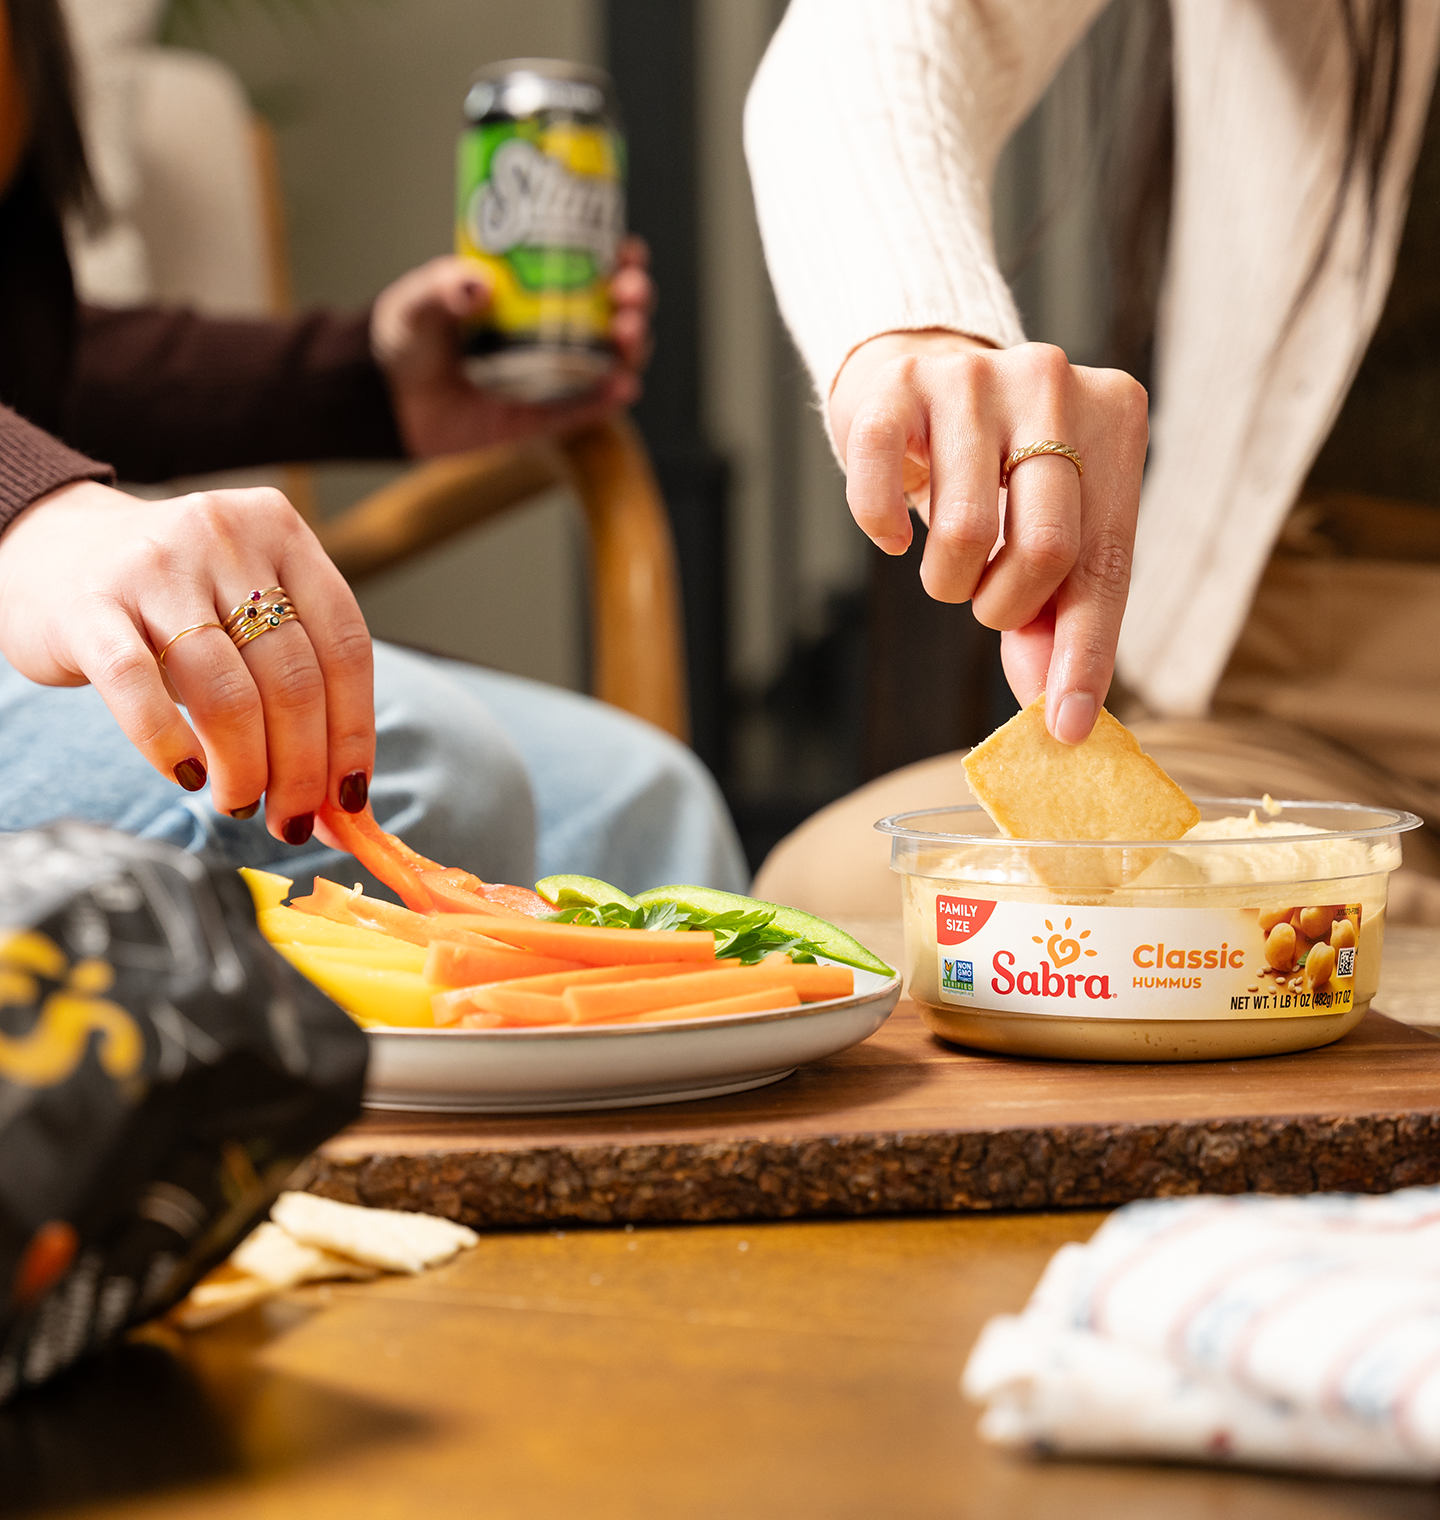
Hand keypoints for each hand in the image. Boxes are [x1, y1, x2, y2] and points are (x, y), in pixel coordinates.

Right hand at [0, 480, 374, 844]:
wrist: (51, 550)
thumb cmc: (170, 603)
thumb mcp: (242, 620)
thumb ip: (293, 689)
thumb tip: (342, 800)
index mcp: (281, 533)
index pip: (346, 647)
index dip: (354, 732)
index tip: (349, 794)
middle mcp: (226, 538)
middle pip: (293, 678)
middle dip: (302, 768)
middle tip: (293, 819)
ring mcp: (156, 566)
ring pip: (228, 693)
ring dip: (245, 769)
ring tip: (240, 803)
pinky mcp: (91, 604)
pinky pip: (140, 688)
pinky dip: (170, 745)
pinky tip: (189, 775)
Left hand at [371, 236, 653, 457]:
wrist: (388, 402)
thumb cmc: (405, 340)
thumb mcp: (417, 302)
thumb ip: (441, 290)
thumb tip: (477, 286)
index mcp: (529, 290)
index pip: (587, 266)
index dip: (617, 256)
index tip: (628, 248)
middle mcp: (549, 330)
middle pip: (612, 310)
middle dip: (633, 298)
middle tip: (630, 291)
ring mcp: (551, 375)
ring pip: (610, 358)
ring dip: (631, 344)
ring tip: (628, 333)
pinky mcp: (543, 418)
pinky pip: (585, 409)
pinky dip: (608, 399)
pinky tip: (623, 385)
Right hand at [830, 331, 1147, 743]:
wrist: (916, 369)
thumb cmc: (995, 465)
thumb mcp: (1044, 525)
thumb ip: (1054, 609)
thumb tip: (1051, 706)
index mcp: (1115, 417)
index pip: (1107, 561)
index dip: (1084, 654)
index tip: (1067, 726)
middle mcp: (1053, 383)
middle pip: (1047, 548)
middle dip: (1005, 607)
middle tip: (985, 602)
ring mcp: (973, 377)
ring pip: (967, 532)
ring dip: (948, 581)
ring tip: (947, 563)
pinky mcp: (897, 387)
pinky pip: (883, 496)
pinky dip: (883, 532)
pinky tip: (893, 535)